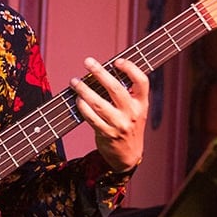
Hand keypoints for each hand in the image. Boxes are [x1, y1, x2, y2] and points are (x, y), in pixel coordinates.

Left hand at [71, 56, 148, 171]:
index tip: (117, 61)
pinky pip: (91, 118)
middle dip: (100, 73)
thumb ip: (127, 94)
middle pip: (115, 88)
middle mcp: (132, 113)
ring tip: (74, 81)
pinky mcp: (107, 134)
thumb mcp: (136, 110)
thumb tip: (104, 72)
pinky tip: (77, 99)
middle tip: (88, 61)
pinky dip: (83, 107)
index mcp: (142, 104)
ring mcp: (119, 124)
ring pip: (99, 103)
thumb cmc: (129, 126)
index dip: (131, 69)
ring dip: (84, 90)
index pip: (142, 81)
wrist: (129, 155)